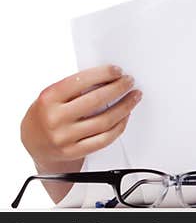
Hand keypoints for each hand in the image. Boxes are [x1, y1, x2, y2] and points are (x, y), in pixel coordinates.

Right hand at [21, 64, 141, 171]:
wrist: (34, 143)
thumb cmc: (46, 114)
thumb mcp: (52, 96)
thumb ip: (74, 87)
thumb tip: (108, 76)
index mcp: (48, 99)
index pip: (80, 81)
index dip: (103, 74)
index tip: (117, 71)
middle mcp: (55, 119)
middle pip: (96, 100)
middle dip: (118, 88)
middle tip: (129, 81)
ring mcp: (64, 138)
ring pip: (104, 121)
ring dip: (125, 106)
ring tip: (134, 97)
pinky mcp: (74, 151)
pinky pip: (104, 138)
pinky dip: (119, 126)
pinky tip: (125, 116)